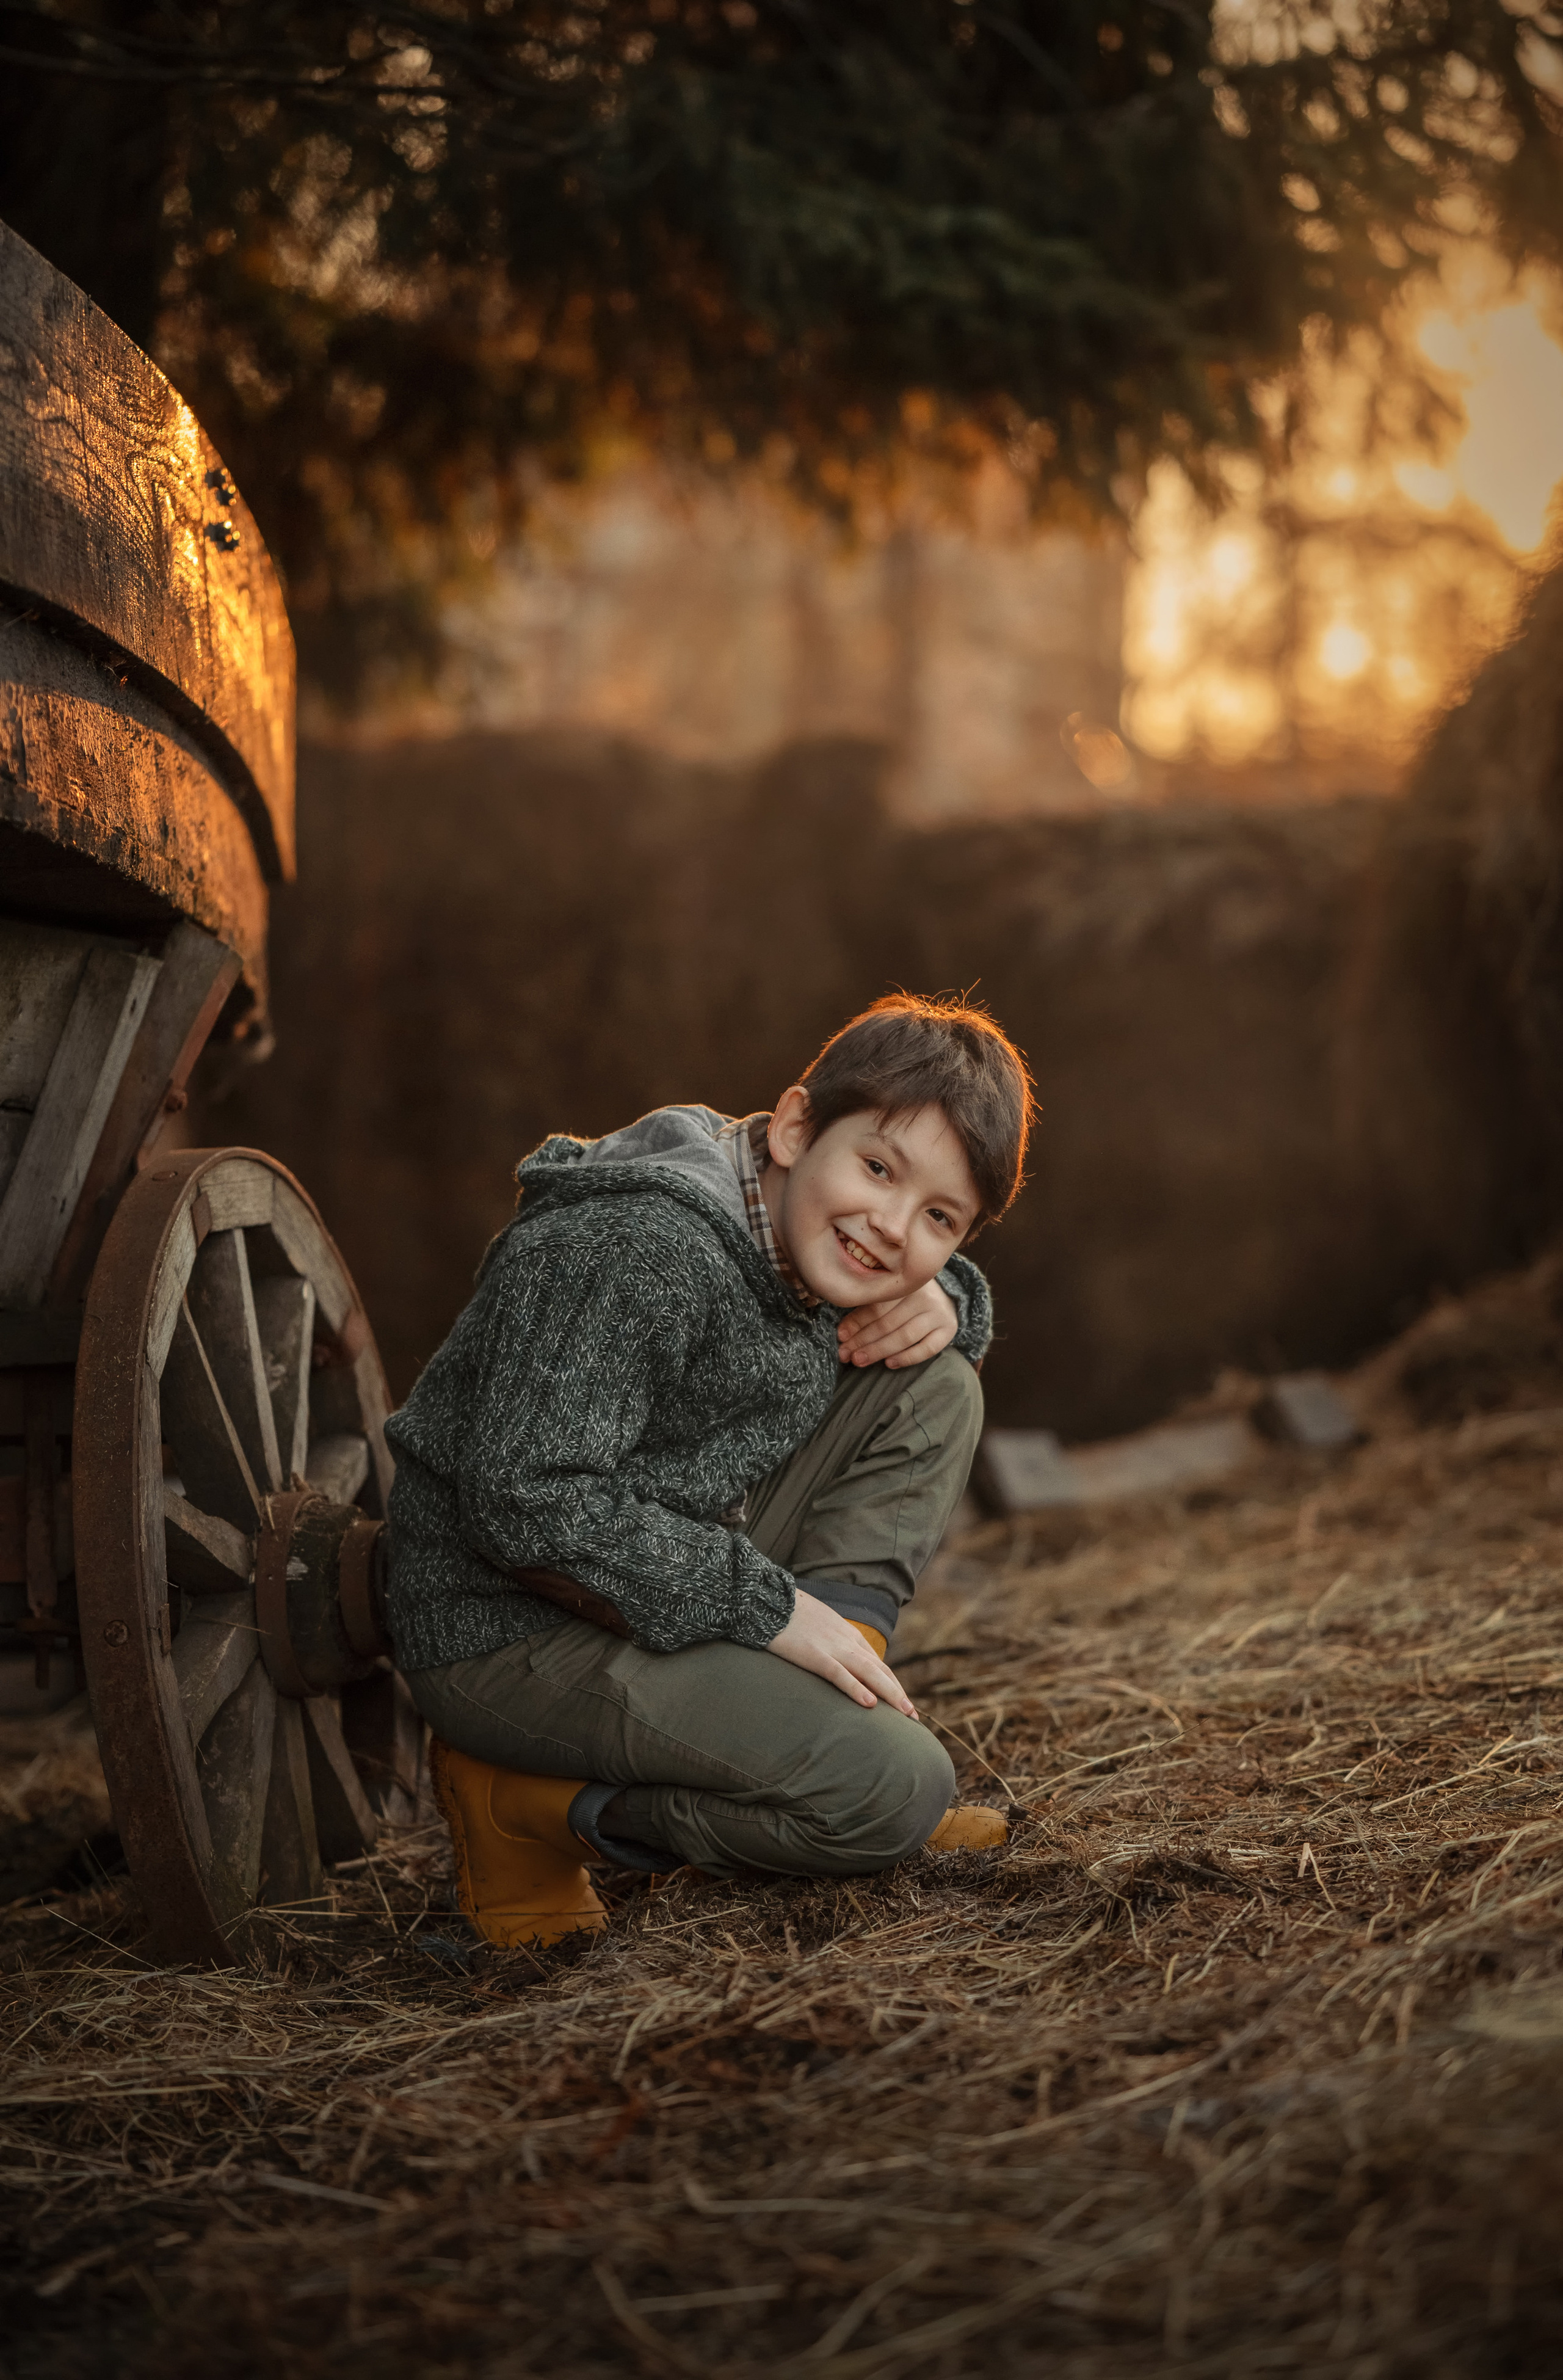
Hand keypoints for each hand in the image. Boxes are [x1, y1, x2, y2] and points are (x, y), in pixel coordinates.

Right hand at [767, 1589, 918, 1717]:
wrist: (769, 1599)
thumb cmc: (791, 1615)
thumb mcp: (820, 1627)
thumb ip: (834, 1643)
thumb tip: (842, 1665)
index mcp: (848, 1635)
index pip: (878, 1662)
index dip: (893, 1683)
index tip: (904, 1703)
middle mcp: (846, 1641)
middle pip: (879, 1669)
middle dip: (898, 1693)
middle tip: (913, 1717)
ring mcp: (832, 1647)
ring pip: (868, 1672)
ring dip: (890, 1693)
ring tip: (905, 1714)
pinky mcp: (814, 1655)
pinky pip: (839, 1674)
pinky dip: (855, 1688)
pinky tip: (869, 1704)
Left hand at [837, 1277, 957, 1370]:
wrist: (945, 1295)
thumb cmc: (907, 1297)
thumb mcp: (890, 1293)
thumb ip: (870, 1306)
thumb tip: (843, 1334)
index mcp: (905, 1282)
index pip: (878, 1305)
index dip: (857, 1322)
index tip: (841, 1336)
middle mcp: (924, 1295)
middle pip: (888, 1322)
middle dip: (863, 1340)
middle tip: (845, 1354)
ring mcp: (938, 1313)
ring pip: (904, 1336)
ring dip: (878, 1350)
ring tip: (859, 1360)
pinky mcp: (948, 1329)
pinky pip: (927, 1348)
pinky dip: (907, 1357)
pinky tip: (889, 1363)